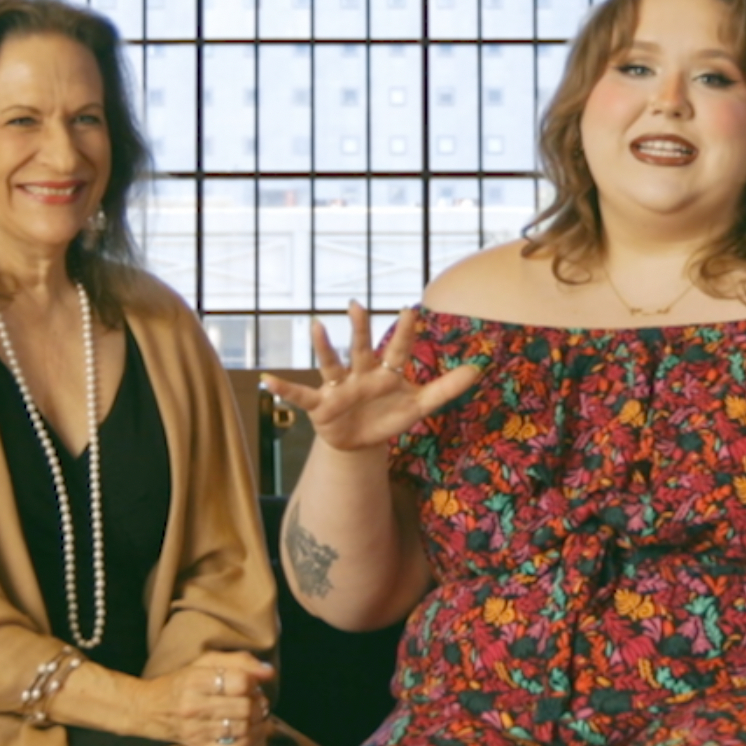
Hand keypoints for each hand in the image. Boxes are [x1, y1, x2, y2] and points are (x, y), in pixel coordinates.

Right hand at [142, 651, 277, 745]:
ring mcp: (196, 731)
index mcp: (196, 679)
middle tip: (257, 702)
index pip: (240, 682)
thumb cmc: (181, 682)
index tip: (251, 684)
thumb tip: (269, 673)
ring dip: (258, 724)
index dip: (254, 683)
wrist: (147, 709)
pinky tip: (251, 736)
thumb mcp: (204, 662)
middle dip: (259, 704)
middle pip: (245, 708)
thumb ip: (239, 661)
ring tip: (255, 718)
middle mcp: (194, 706)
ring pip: (244, 730)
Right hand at [262, 303, 480, 454]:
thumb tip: (478, 368)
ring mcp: (339, 388)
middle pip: (361, 348)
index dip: (404, 334)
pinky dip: (284, 388)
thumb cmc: (390, 415)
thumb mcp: (419, 406)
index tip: (409, 310)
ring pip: (330, 364)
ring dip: (323, 346)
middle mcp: (361, 374)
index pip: (397, 350)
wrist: (361, 441)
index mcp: (386, 373)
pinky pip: (300, 395)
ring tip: (315, 326)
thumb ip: (446, 388)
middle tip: (356, 305)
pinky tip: (268, 380)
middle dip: (360, 328)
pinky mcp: (321, 405)